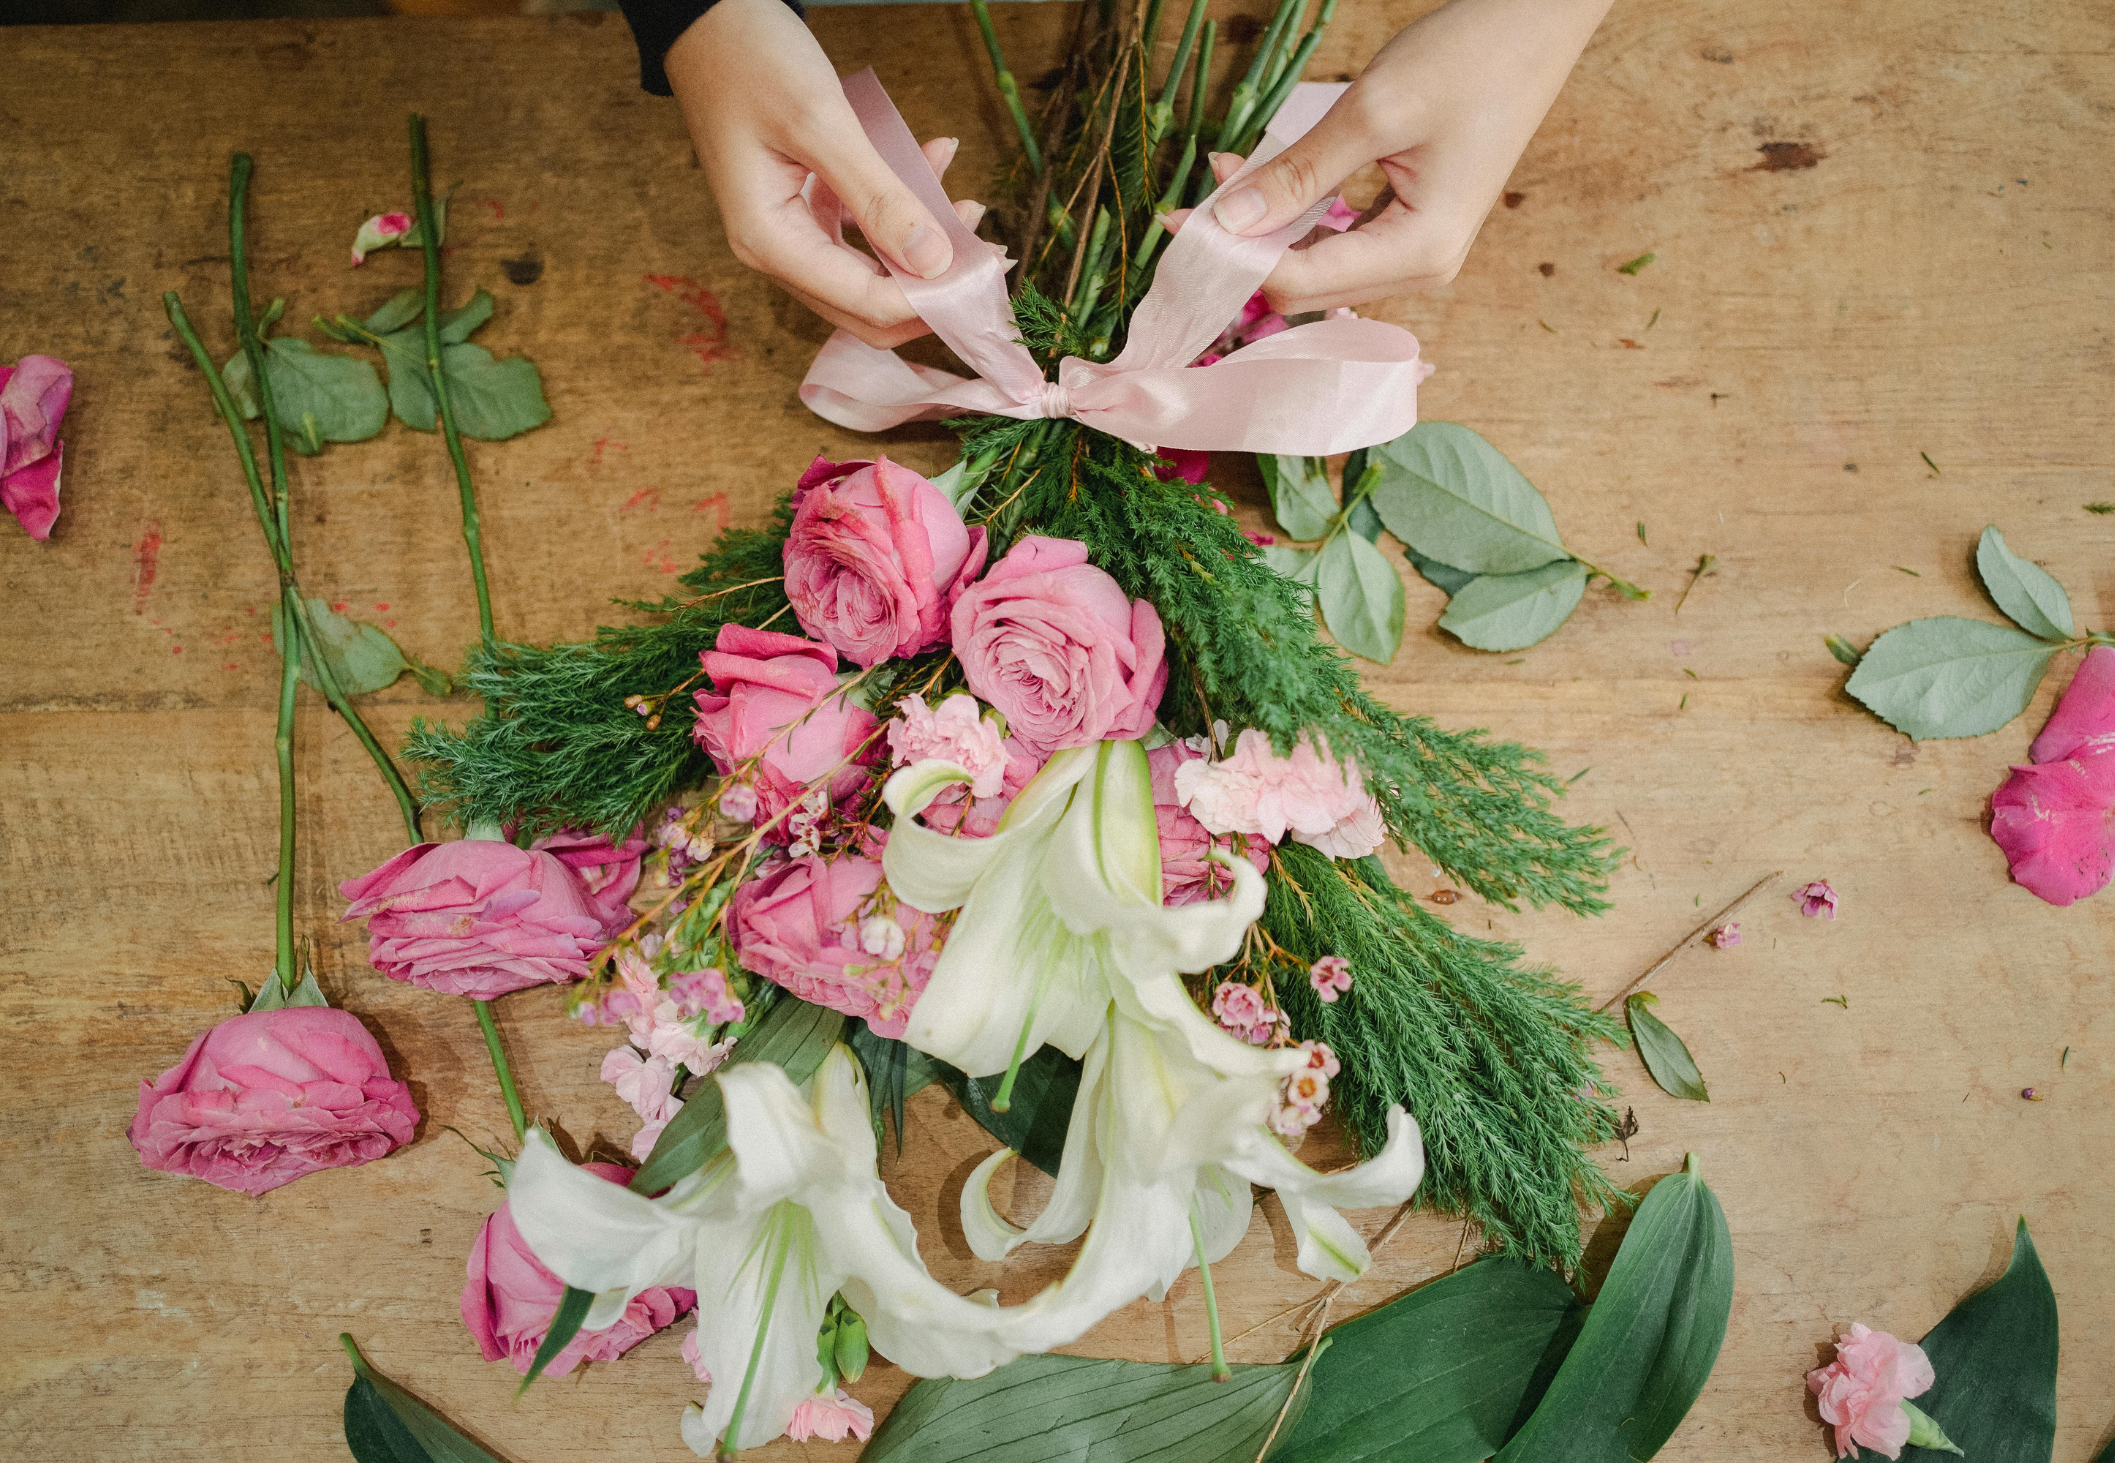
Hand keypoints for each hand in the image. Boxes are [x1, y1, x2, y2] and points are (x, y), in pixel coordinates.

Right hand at [664, 0, 986, 346]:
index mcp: (770, 242)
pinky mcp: (803, 207)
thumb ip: (878, 196)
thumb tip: (934, 261)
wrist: (710, 16)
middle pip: (868, 308)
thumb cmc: (749, 60)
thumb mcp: (821, 124)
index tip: (983, 267)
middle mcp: (776, 250)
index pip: (865, 304)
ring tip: (967, 205)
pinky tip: (934, 159)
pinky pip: (862, 229)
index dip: (929, 298)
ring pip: (871, 272)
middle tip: (986, 251)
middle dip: (930, 287)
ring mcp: (789, 231)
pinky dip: (901, 207)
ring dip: (922, 248)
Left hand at [1208, 0, 1612, 312]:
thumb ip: (1296, 174)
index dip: (1234, 258)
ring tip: (1223, 179)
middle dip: (1246, 250)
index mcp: (1420, 252)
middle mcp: (1422, 269)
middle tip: (1190, 202)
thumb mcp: (1371, 113)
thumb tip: (1226, 221)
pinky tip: (1261, 181)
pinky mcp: (1412, 229)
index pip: (1299, 283)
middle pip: (1306, 286)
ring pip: (1318, 267)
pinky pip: (1339, 240)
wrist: (1537, 24)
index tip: (1178, 220)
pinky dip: (1296, 216)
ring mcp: (1420, 253)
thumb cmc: (1470, 59)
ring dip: (1266, 232)